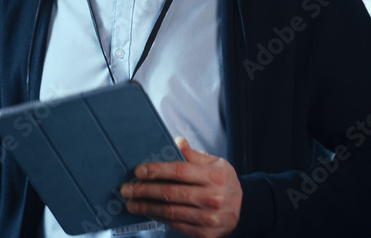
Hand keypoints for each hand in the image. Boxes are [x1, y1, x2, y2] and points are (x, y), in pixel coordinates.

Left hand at [119, 137, 241, 237]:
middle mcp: (213, 198)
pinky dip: (159, 218)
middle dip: (144, 191)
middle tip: (126, 189)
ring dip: (146, 207)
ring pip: (170, 211)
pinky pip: (176, 224)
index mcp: (214, 177)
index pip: (179, 171)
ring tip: (131, 203)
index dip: (156, 170)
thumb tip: (176, 141)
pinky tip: (149, 212)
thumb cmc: (224, 182)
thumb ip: (194, 155)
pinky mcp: (205, 233)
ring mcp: (209, 218)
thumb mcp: (216, 163)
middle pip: (170, 193)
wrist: (243, 210)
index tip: (138, 171)